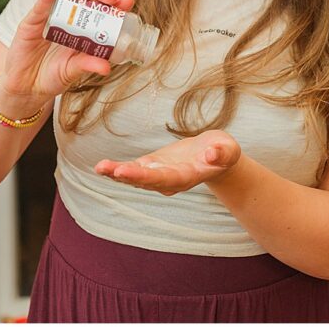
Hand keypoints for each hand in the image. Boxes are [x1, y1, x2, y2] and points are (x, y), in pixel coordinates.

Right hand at [0, 0, 133, 118]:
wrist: (26, 88)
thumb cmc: (51, 77)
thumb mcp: (72, 71)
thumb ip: (87, 65)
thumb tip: (107, 67)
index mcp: (82, 30)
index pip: (101, 11)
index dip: (114, 5)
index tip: (127, 1)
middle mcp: (67, 19)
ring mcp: (49, 18)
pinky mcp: (31, 22)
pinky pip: (40, 5)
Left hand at [94, 129, 241, 195]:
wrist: (215, 156)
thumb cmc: (222, 151)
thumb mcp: (228, 148)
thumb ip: (222, 153)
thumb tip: (212, 154)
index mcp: (187, 177)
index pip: (164, 178)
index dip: (144, 176)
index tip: (126, 170)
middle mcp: (169, 181)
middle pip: (145, 181)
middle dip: (126, 175)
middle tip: (108, 169)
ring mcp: (158, 176)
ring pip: (134, 177)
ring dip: (116, 173)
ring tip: (100, 167)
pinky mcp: (151, 167)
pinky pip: (131, 170)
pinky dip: (116, 169)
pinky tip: (101, 167)